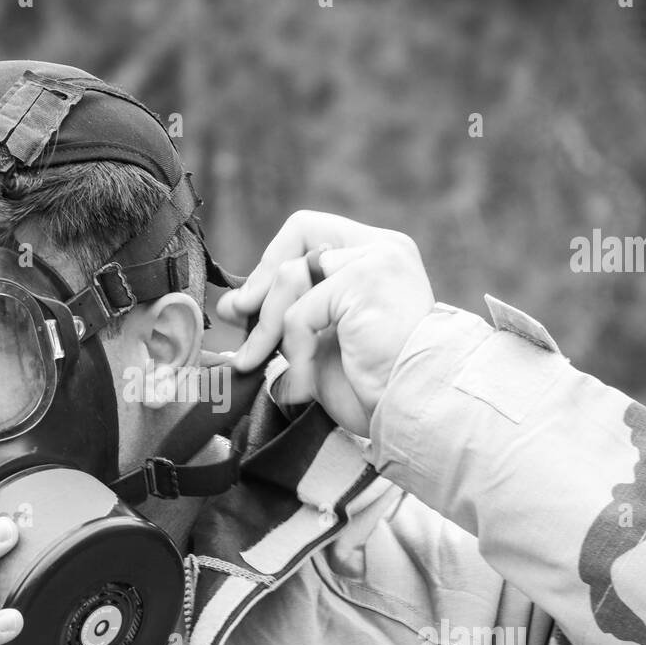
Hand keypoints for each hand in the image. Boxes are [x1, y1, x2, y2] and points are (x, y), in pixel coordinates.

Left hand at [216, 210, 434, 436]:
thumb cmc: (373, 387)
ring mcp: (377, 260)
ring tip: (266, 364)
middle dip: (261, 283)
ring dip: (269, 328)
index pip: (307, 230)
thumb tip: (232, 303)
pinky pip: (300, 311)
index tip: (248, 305)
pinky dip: (294, 349)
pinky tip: (305, 378)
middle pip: (298, 233)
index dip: (271, 262)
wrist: (414, 414)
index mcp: (375, 255)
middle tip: (242, 327)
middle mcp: (382, 247)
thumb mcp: (319, 342)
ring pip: (291, 275)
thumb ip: (284, 315)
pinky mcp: (367, 281)